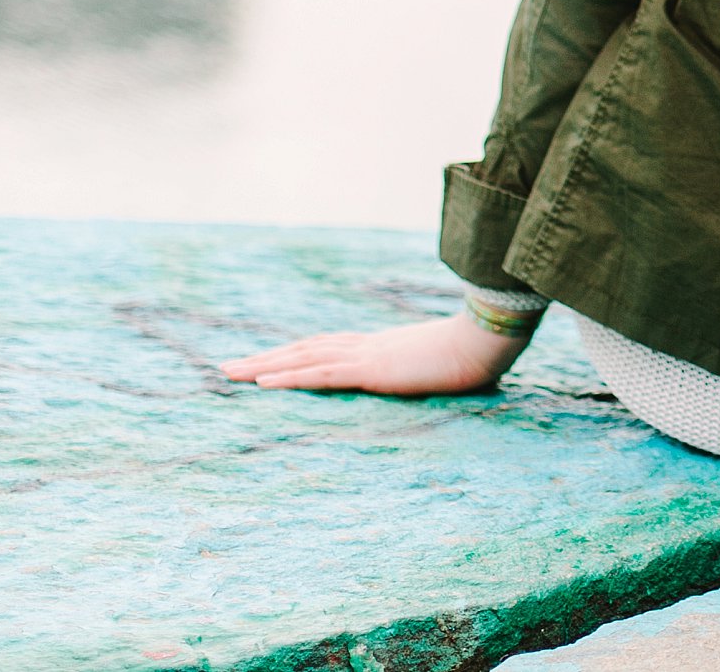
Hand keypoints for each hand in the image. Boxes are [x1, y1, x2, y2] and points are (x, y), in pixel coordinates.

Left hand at [219, 314, 526, 396]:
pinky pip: (322, 374)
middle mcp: (367, 345)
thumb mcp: (447, 363)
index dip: (296, 353)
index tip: (269, 360)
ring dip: (264, 365)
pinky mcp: (373, 368)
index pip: (328, 347)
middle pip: (306, 348)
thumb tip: (435, 377)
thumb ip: (430, 368)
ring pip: (304, 358)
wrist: (491, 337)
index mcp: (383, 345)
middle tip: (228, 366)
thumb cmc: (479, 351)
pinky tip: (263, 382)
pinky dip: (289, 376)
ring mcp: (368, 354)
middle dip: (266, 358)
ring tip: (230, 372)